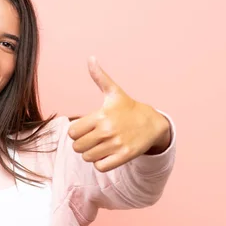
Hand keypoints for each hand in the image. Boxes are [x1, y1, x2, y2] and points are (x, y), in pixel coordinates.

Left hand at [68, 56, 170, 171]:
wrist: (152, 123)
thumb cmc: (128, 108)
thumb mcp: (114, 92)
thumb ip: (99, 77)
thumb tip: (90, 58)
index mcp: (101, 115)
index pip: (72, 132)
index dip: (76, 132)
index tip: (85, 129)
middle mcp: (107, 130)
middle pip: (78, 147)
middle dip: (82, 144)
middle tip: (92, 139)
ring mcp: (116, 144)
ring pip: (88, 158)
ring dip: (91, 154)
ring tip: (100, 146)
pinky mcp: (124, 156)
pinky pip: (101, 167)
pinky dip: (101, 163)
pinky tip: (106, 155)